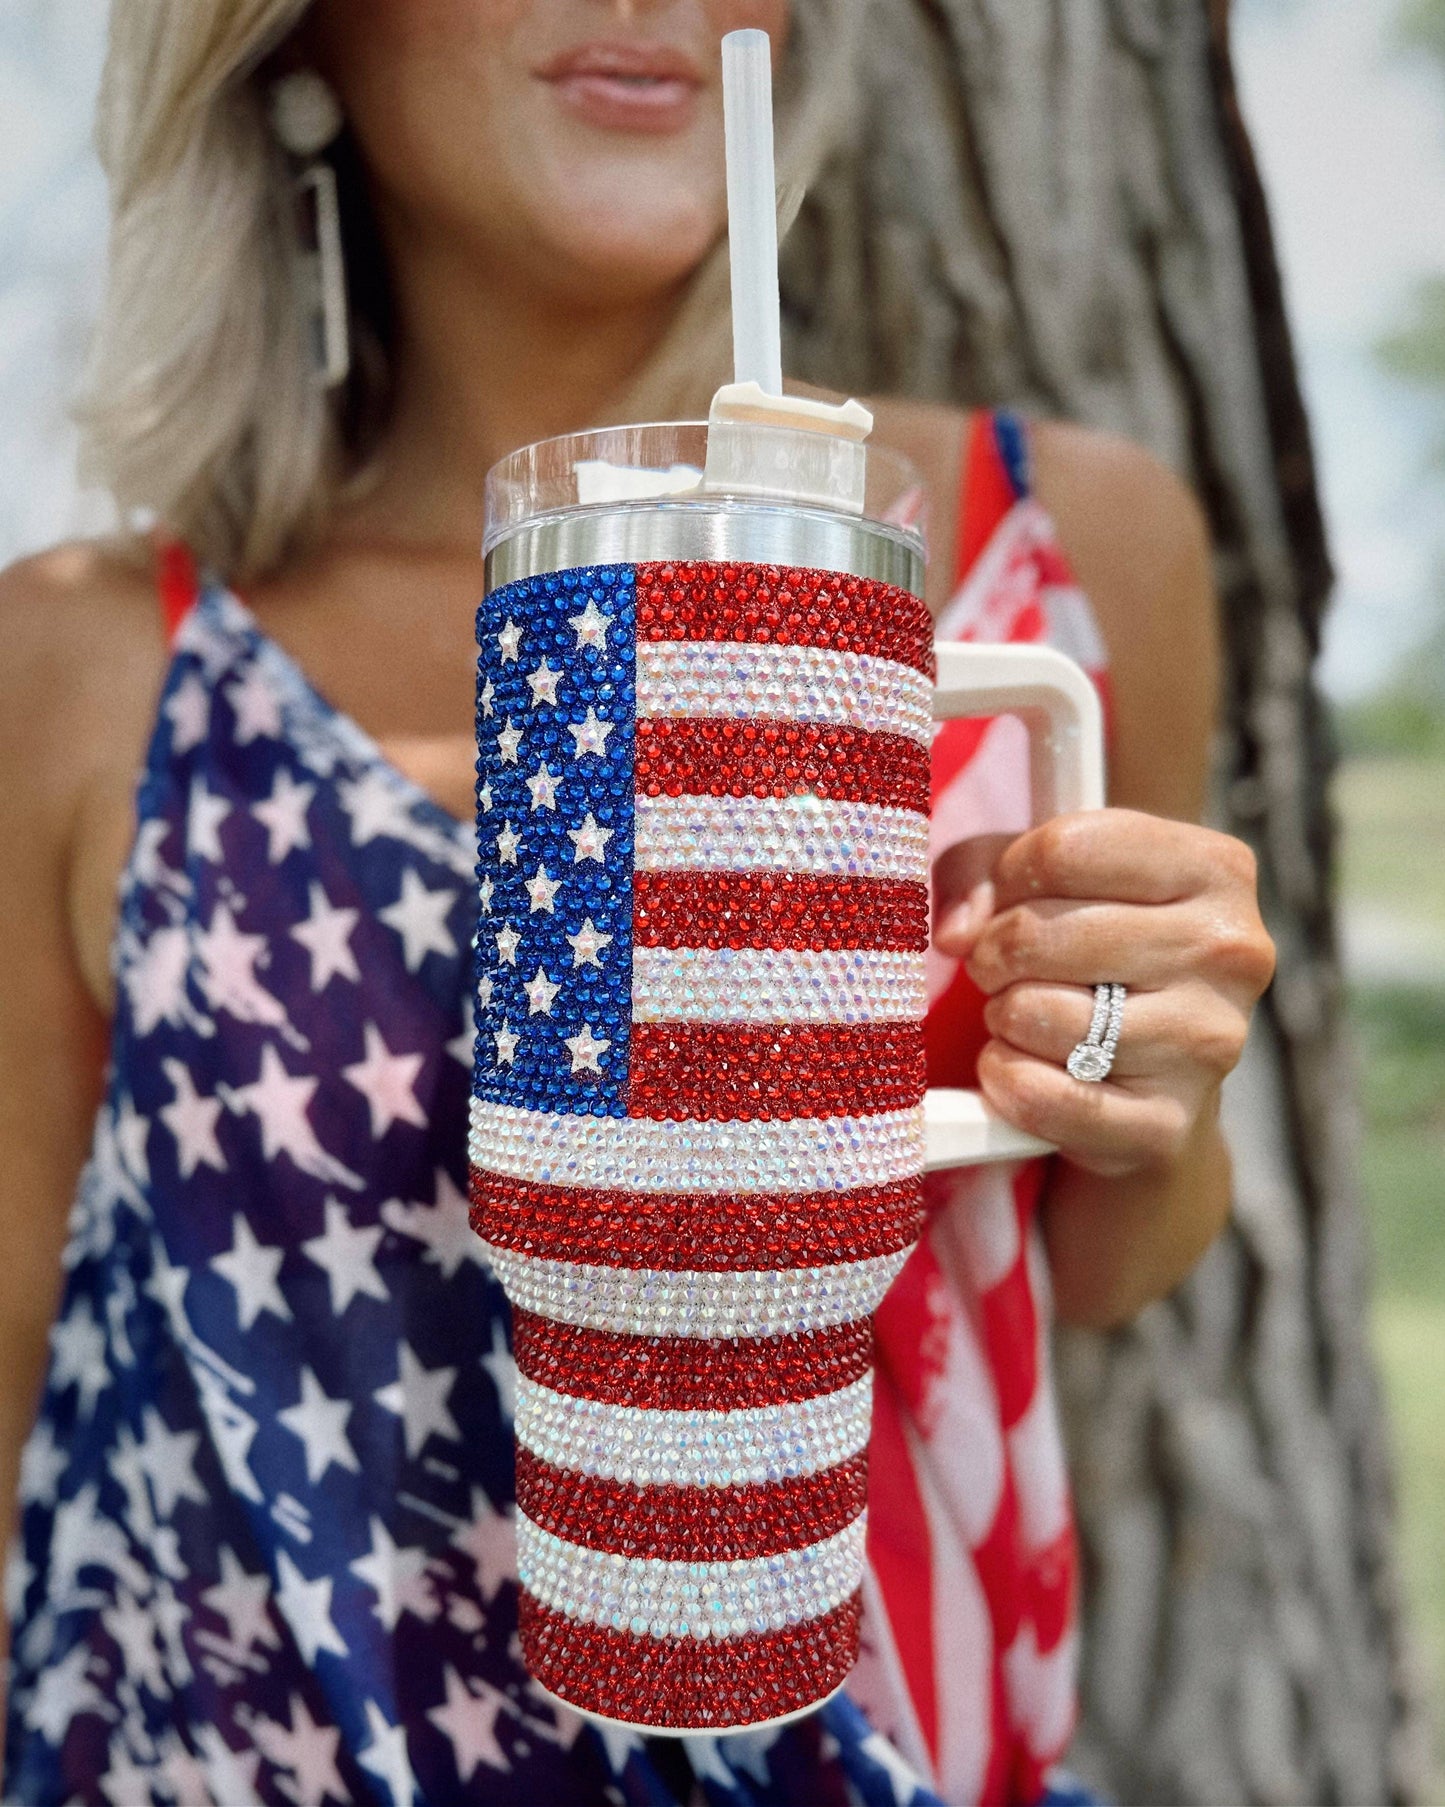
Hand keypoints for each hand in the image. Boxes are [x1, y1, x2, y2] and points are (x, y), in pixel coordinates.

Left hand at [933, 809, 1275, 1179]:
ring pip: (1037, 1014)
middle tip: (1002, 969)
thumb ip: (980, 871)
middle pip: (1039, 933)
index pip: (1065, 849)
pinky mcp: (1168, 1125)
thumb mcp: (1036, 879)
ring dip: (1004, 1017)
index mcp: (1215, 868)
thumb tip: (957, 932)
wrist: (1149, 1079)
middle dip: (994, 953)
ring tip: (1024, 1016)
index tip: (1012, 899)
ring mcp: (1208, 1043)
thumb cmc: (1090, 952)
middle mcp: (1230, 952)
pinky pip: (1040, 1096)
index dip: (1009, 876)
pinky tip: (1022, 1068)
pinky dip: (1005, 1080)